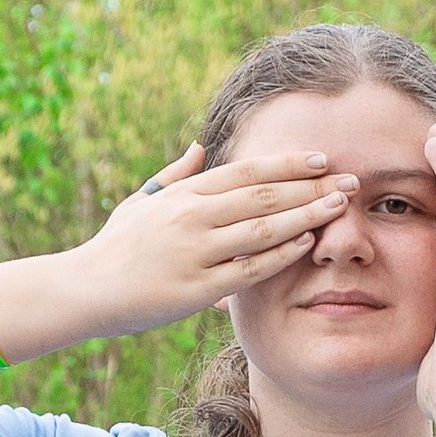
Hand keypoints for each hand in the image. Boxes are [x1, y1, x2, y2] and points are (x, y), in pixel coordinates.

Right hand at [75, 140, 356, 338]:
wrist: (86, 289)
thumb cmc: (116, 246)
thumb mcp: (142, 201)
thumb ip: (176, 175)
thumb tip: (200, 147)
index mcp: (184, 194)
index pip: (246, 172)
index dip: (287, 164)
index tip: (321, 160)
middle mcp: (192, 217)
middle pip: (263, 196)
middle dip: (310, 186)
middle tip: (349, 181)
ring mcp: (195, 252)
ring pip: (262, 229)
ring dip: (306, 215)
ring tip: (340, 207)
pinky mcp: (197, 288)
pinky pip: (248, 269)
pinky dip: (280, 255)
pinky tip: (307, 243)